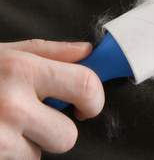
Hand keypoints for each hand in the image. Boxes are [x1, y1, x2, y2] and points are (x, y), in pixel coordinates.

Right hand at [0, 39, 104, 158]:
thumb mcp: (4, 54)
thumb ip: (48, 52)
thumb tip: (85, 51)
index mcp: (23, 70)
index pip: (86, 86)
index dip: (95, 99)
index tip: (89, 103)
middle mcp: (13, 104)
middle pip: (68, 135)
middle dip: (60, 130)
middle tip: (42, 117)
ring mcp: (0, 136)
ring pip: (42, 152)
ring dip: (32, 142)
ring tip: (9, 123)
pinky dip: (12, 152)